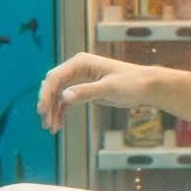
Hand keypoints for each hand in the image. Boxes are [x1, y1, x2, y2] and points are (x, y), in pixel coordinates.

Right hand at [37, 52, 151, 133]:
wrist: (147, 86)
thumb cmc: (132, 83)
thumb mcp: (109, 88)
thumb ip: (87, 91)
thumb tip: (64, 96)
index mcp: (81, 62)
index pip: (55, 77)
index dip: (46, 94)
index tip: (42, 111)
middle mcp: (78, 69)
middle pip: (53, 86)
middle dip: (48, 104)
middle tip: (46, 123)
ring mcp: (80, 79)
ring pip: (59, 96)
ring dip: (53, 111)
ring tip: (51, 128)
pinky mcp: (85, 90)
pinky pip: (68, 101)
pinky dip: (62, 112)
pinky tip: (58, 125)